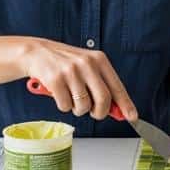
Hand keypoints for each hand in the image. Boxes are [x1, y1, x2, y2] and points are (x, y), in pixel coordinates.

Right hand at [19, 39, 137, 120]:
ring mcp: (70, 71)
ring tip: (71, 96)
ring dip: (77, 109)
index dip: (126, 104)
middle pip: (103, 99)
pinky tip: (59, 94)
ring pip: (83, 106)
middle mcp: (87, 64)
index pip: (117, 87)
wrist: (37, 52)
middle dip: (99, 112)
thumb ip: (103, 85)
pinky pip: (65, 106)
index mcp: (99, 59)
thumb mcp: (87, 66)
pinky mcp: (55, 80)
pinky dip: (63, 106)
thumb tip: (118, 108)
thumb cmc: (65, 62)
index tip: (132, 117)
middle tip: (93, 112)